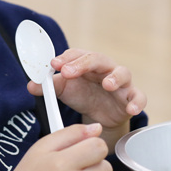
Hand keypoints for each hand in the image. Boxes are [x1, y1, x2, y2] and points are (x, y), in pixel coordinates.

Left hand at [28, 49, 146, 150]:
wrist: (101, 116)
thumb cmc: (83, 96)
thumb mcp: (65, 91)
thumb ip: (50, 87)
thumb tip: (31, 84)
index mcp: (87, 64)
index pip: (77, 54)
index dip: (66, 58)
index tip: (53, 64)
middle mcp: (105, 69)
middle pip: (98, 59)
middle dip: (83, 64)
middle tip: (68, 72)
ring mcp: (120, 83)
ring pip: (123, 73)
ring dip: (115, 77)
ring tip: (107, 84)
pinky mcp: (131, 97)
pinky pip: (139, 96)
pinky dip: (137, 101)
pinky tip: (131, 108)